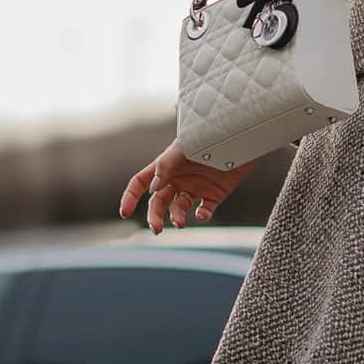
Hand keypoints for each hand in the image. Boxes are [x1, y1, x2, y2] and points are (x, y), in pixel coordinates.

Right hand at [119, 138, 256, 233]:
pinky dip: (202, 216)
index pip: (140, 183)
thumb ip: (166, 166)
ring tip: (180, 223)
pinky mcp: (214, 196)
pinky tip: (202, 214)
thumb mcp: (182, 147)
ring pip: (178, 209)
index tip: (124, 213)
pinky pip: (204, 211)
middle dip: (154, 216)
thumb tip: (152, 190)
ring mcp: (195, 188)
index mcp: (165, 166)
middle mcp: (177, 179)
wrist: (238, 136)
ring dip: (176, 218)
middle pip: (158, 202)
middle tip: (157, 229)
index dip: (130, 197)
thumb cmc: (206, 135)